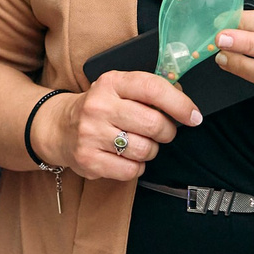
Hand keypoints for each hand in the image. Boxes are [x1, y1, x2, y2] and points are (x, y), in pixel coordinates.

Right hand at [34, 71, 199, 180]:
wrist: (59, 127)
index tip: (193, 116)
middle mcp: (99, 106)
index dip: (179, 104)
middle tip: (162, 132)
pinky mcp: (88, 159)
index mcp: (111, 83)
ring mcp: (91, 134)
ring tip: (137, 143)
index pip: (153, 88)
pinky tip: (125, 157)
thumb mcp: (119, 89)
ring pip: (145, 150)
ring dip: (150, 150)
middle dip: (166, 132)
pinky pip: (131, 170)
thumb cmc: (99, 108)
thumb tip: (185, 104)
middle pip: (154, 124)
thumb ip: (149, 91)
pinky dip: (135, 167)